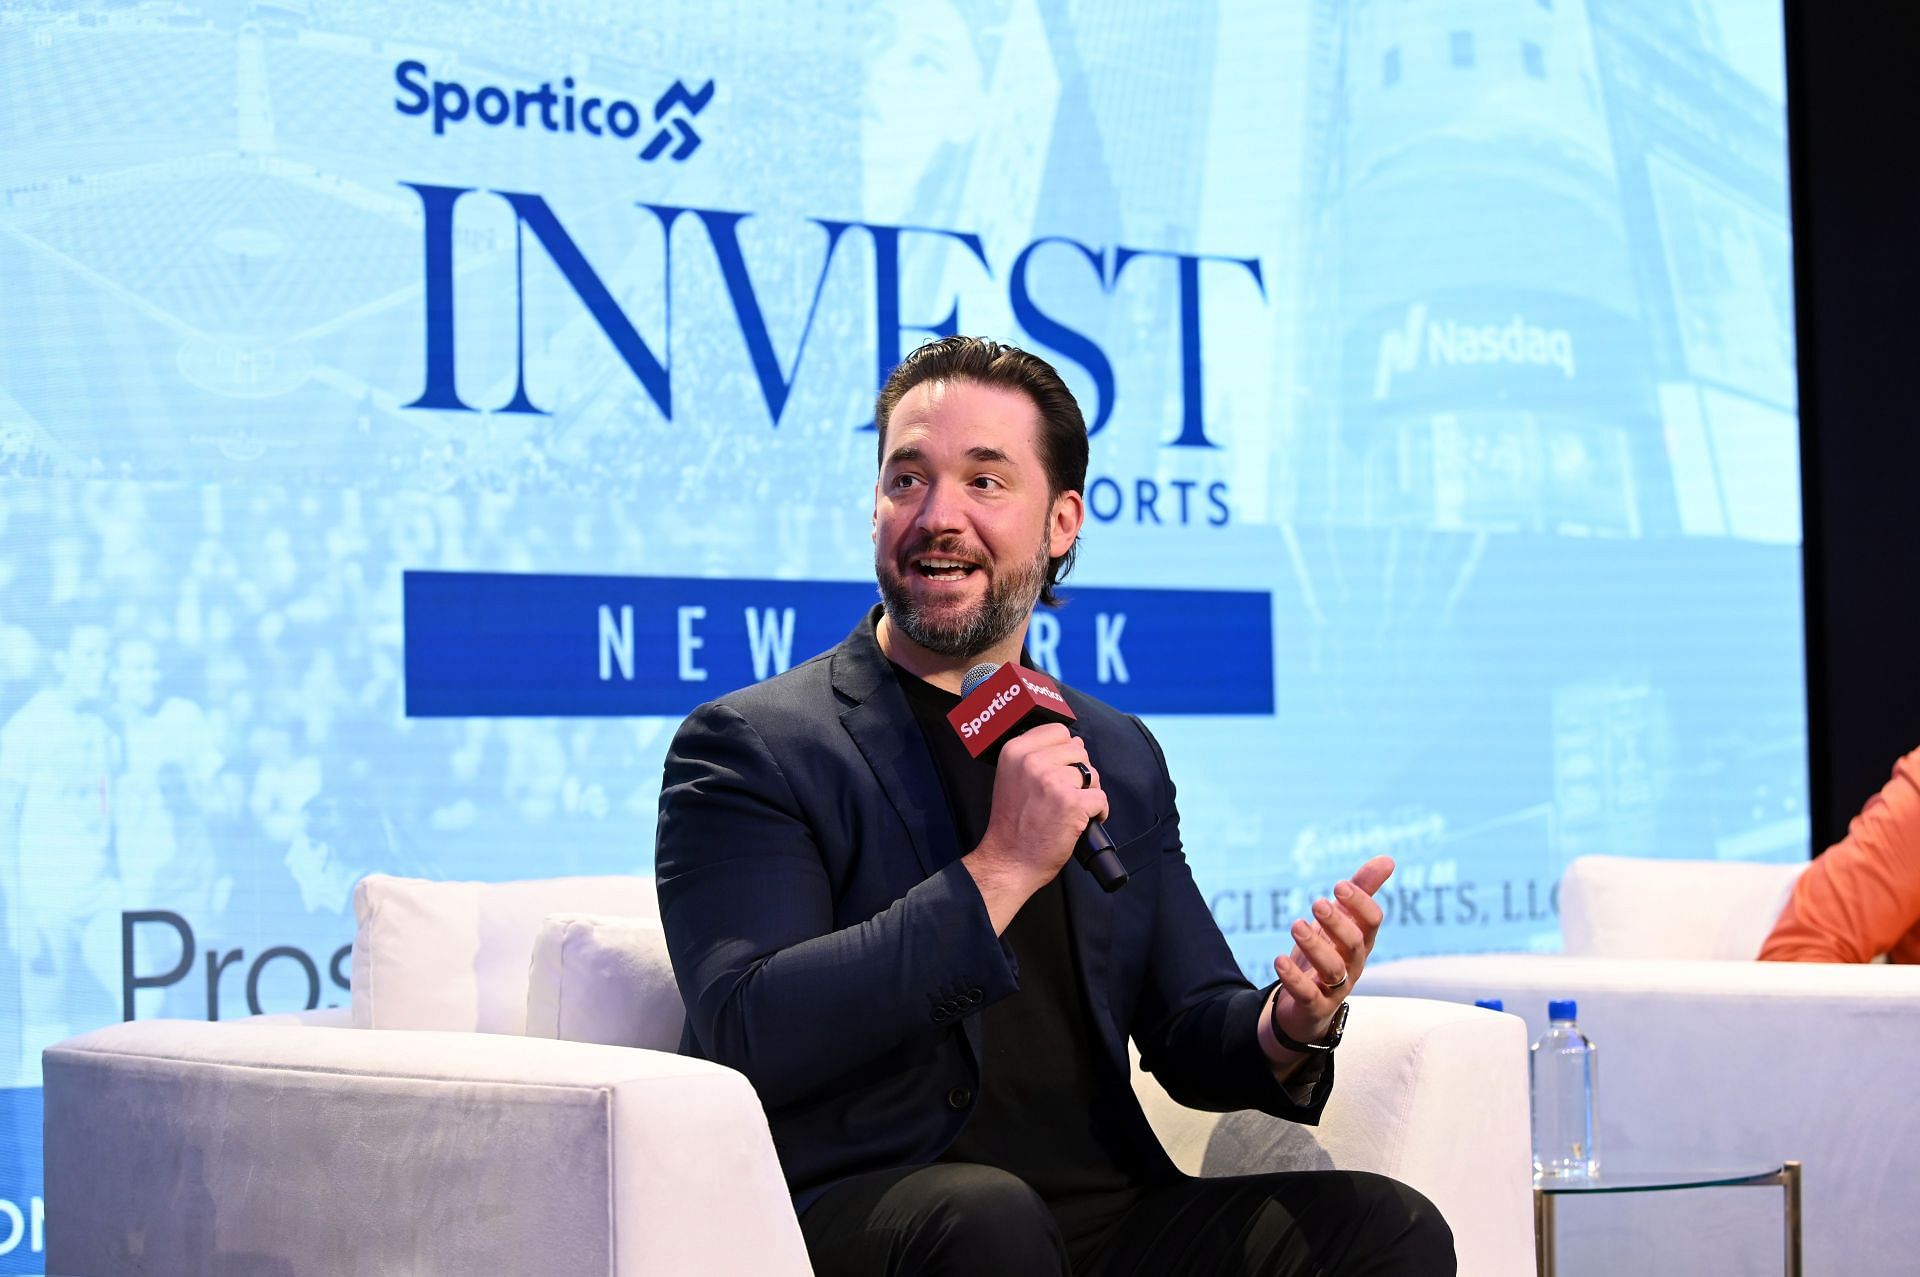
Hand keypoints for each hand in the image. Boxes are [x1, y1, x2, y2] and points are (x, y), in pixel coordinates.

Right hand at [962, 725, 1107, 930]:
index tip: (1060, 770)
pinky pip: (1101, 798)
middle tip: (1064, 795)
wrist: (1009, 861)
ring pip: (1091, 774)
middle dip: (1078, 773)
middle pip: (1079, 752)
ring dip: (1088, 793)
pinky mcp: (1072, 803)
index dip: (1066, 751)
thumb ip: (1038, 756)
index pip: (1058, 731)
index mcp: (1015, 751)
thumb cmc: (1012, 824)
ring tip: (1070, 810)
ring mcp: (1053, 781)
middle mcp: (1032, 762)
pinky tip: (1081, 822)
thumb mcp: (1012, 777)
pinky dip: (1099, 812)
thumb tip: (1075, 742)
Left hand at [1258, 855, 1391, 1066]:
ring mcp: (1335, 988)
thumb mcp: (1340, 921)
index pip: (1372, 922)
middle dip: (1337, 923)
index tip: (1339, 885)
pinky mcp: (1314, 1006)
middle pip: (1354, 944)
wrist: (1306, 1005)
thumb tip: (1388, 859)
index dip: (1360, 903)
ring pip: (1333, 969)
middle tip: (1317, 904)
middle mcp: (1353, 964)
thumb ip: (1361, 891)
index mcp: (1360, 941)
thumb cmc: (1328, 954)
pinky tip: (1278, 960)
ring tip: (1296, 925)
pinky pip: (1308, 995)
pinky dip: (1294, 978)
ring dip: (1315, 946)